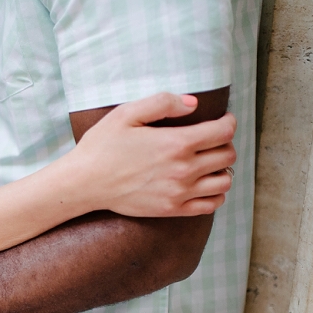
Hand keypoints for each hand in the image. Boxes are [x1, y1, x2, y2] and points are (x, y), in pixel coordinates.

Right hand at [71, 92, 236, 216]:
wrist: (84, 183)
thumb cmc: (102, 146)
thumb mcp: (126, 113)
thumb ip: (162, 103)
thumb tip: (193, 104)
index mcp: (176, 143)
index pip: (224, 132)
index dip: (228, 122)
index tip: (221, 119)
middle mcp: (184, 170)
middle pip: (227, 156)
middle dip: (224, 143)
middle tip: (209, 140)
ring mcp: (179, 193)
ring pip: (224, 182)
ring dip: (221, 169)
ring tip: (207, 162)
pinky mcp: (172, 209)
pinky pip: (211, 205)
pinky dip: (215, 194)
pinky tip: (201, 184)